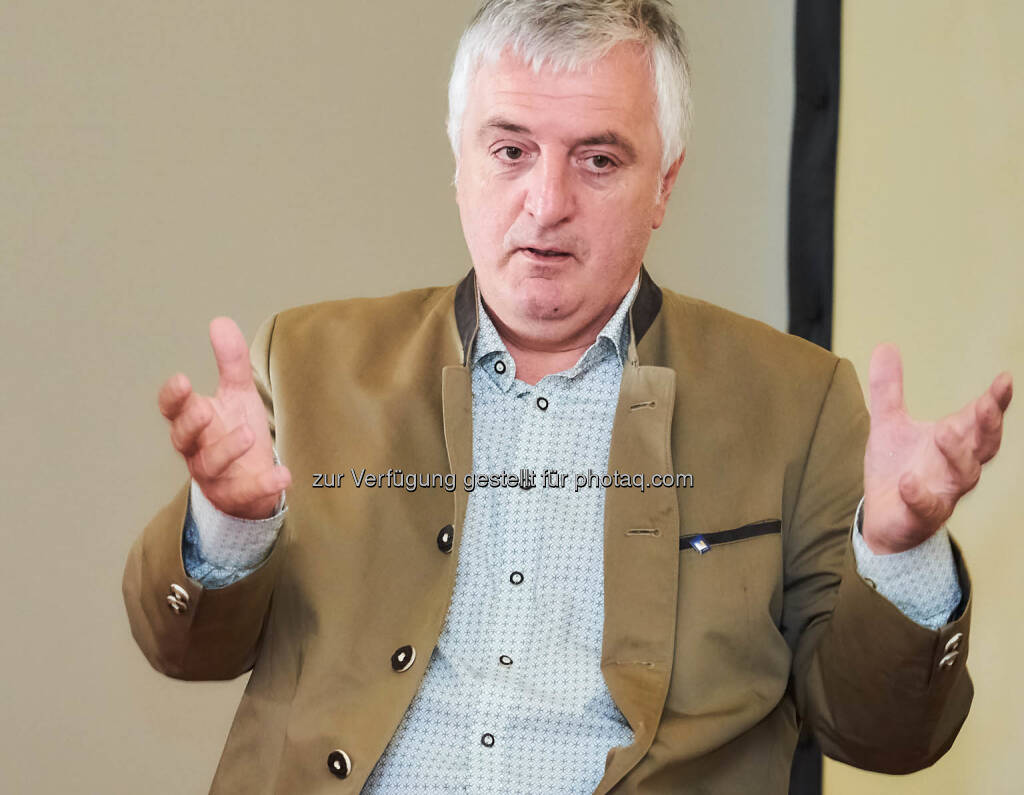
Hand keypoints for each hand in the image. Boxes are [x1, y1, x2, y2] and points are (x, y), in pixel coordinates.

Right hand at [158, 317, 291, 518]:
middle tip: (206, 411)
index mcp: (193, 421)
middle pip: (183, 438)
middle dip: (191, 425)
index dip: (173, 398)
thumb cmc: (236, 430)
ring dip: (227, 450)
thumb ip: (230, 362)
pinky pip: (245, 492)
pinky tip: (284, 475)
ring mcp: (214, 476)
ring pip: (210, 466)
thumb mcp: (237, 393)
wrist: (252, 478)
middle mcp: (196, 449)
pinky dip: (263, 484)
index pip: (172, 409)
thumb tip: (219, 321)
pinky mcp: (235, 496)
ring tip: (250, 433)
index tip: (182, 381)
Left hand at [862, 343, 1011, 553]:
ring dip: (957, 454)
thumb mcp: (888, 424)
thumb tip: (885, 345)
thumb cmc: (897, 469)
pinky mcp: (920, 516)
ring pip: (964, 476)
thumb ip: (888, 389)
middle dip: (988, 426)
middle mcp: (955, 467)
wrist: (882, 518)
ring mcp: (942, 493)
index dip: (996, 402)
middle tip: (986, 404)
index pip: (981, 419)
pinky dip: (919, 495)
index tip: (1004, 380)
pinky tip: (908, 483)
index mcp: (954, 442)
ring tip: (943, 432)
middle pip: (984, 447)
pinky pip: (926, 508)